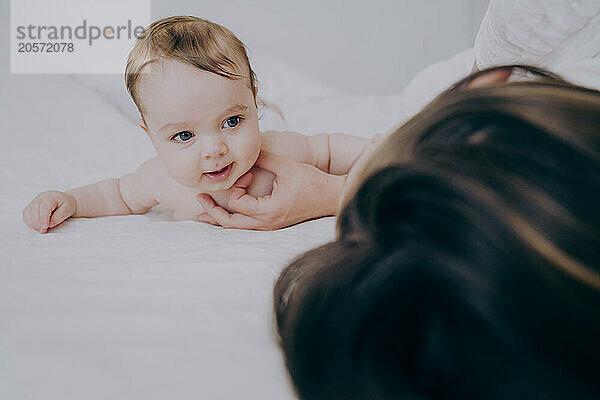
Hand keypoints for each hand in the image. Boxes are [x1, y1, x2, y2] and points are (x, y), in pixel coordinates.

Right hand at [23, 190, 76, 232]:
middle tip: (44, 230)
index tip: (45, 227)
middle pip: (34, 211)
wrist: (63, 200)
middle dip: (38, 223)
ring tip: (42, 230)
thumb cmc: (66, 204)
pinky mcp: (30, 208)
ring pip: (28, 214)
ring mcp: (33, 203)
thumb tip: (50, 224)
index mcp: (50, 197)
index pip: (44, 207)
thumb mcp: (68, 209)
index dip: (43, 218)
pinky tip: (38, 227)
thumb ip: (60, 216)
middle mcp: (39, 198)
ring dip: (33, 224)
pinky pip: (26, 216)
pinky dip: (30, 223)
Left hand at [195, 152, 345, 229]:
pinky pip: (247, 227)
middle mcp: (268, 223)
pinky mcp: (273, 225)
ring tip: (203, 212)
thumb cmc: (312, 182)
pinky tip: (222, 216)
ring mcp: (270, 227)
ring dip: (220, 219)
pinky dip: (233, 221)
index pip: (239, 203)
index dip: (236, 187)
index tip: (245, 175)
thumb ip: (263, 159)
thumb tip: (245, 151)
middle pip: (232, 224)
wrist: (331, 197)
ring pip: (238, 228)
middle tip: (199, 200)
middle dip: (213, 213)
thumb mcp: (286, 167)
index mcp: (270, 210)